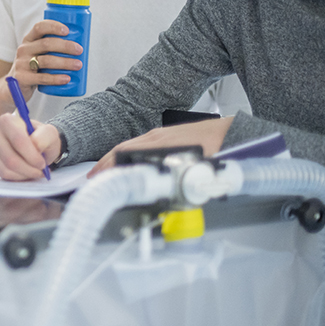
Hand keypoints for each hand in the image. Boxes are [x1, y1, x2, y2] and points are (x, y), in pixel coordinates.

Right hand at [0, 115, 61, 180]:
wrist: (36, 146)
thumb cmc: (41, 138)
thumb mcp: (50, 133)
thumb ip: (44, 136)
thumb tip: (34, 145)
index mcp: (8, 120)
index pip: (18, 140)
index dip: (31, 155)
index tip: (41, 163)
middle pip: (10, 158)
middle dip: (28, 168)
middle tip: (40, 170)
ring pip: (6, 168)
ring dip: (24, 174)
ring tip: (35, 171)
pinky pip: (3, 174)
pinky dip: (18, 176)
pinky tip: (26, 171)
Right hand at [9, 20, 82, 99]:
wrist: (12, 88)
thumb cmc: (32, 69)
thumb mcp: (37, 54)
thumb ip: (51, 49)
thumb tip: (80, 45)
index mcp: (29, 40)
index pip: (39, 27)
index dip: (54, 26)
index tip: (68, 30)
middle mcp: (24, 49)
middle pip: (46, 44)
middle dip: (65, 46)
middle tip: (79, 50)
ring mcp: (22, 64)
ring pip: (46, 61)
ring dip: (64, 62)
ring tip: (78, 65)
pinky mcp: (22, 78)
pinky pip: (42, 78)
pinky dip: (56, 78)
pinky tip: (66, 78)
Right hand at [89, 117, 233, 176]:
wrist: (232, 130)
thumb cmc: (219, 146)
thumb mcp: (204, 166)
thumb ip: (190, 181)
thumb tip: (179, 195)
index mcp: (162, 143)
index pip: (126, 153)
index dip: (109, 166)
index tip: (98, 178)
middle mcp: (157, 137)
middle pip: (122, 148)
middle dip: (104, 164)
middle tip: (93, 178)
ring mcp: (159, 135)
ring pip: (128, 145)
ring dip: (113, 158)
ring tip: (104, 172)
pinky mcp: (164, 135)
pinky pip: (137, 144)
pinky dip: (125, 154)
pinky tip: (126, 162)